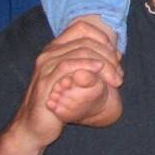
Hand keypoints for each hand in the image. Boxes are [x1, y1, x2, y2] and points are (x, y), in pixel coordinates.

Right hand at [12, 20, 122, 147]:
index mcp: (55, 48)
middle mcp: (48, 53)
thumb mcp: (78, 79)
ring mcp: (45, 66)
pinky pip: (68, 66)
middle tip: (119, 75)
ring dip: (103, 63)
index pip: (81, 28)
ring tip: (115, 79)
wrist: (34, 126)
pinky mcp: (46, 81)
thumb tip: (118, 54)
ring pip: (80, 52)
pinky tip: (99, 72)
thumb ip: (95, 65)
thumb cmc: (59, 102)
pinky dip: (87, 66)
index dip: (102, 37)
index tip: (116, 55)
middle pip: (85, 41)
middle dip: (108, 55)